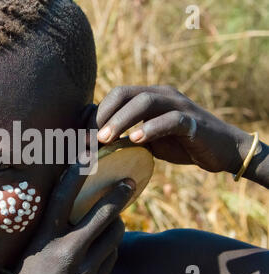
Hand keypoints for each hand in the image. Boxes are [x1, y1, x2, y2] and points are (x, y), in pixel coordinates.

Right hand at [5, 164, 134, 273]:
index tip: (90, 154)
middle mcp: (66, 250)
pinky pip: (112, 256)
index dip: (77, 172)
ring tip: (116, 217)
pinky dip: (112, 246)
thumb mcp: (26, 255)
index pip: (63, 196)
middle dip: (118, 195)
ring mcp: (85, 268)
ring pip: (114, 235)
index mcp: (43, 239)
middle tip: (129, 182)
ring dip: (117, 222)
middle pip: (102, 214)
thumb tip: (55, 207)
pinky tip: (106, 245)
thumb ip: (43, 232)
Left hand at [93, 85, 254, 173]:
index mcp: (150, 96)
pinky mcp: (192, 121)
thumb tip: (94, 144)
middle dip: (104, 115)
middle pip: (125, 93)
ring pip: (145, 102)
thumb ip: (126, 136)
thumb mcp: (148, 140)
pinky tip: (136, 140)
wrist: (221, 149)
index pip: (117, 94)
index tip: (83, 135)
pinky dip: (151, 128)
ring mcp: (178, 105)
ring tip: (105, 139)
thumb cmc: (180, 144)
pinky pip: (170, 119)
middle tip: (89, 138)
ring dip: (121, 120)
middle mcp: (162, 95)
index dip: (98, 113)